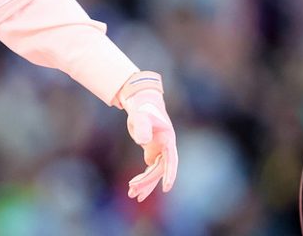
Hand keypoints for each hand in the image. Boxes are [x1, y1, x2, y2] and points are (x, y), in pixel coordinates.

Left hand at [118, 71, 177, 201]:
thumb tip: (143, 141)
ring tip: (132, 195)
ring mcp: (160, 152)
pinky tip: (134, 188)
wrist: (143, 106)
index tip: (166, 188)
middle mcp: (166, 148)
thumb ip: (142, 126)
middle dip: (147, 182)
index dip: (169, 174)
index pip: (171, 160)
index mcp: (168, 140)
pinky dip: (143, 179)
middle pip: (159, 169)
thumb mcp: (140, 116)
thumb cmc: (142, 110)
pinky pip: (150, 170)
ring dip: (145, 184)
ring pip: (155, 173)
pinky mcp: (152, 153)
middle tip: (133, 191)